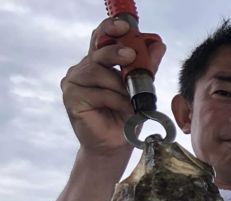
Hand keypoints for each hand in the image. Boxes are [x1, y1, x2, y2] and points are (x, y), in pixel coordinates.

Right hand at [60, 18, 165, 155]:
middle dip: (116, 53)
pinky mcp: (71, 98)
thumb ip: (147, 67)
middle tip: (131, 56)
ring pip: (98, 72)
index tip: (124, 26)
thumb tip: (159, 45)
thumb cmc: (125, 117)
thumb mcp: (140, 89)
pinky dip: (113, 100)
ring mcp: (74, 82)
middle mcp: (83, 69)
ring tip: (130, 101)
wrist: (115, 144)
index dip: (110, 28)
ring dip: (119, 87)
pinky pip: (97, 92)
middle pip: (98, 52)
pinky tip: (121, 110)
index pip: (101, 37)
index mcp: (98, 62)